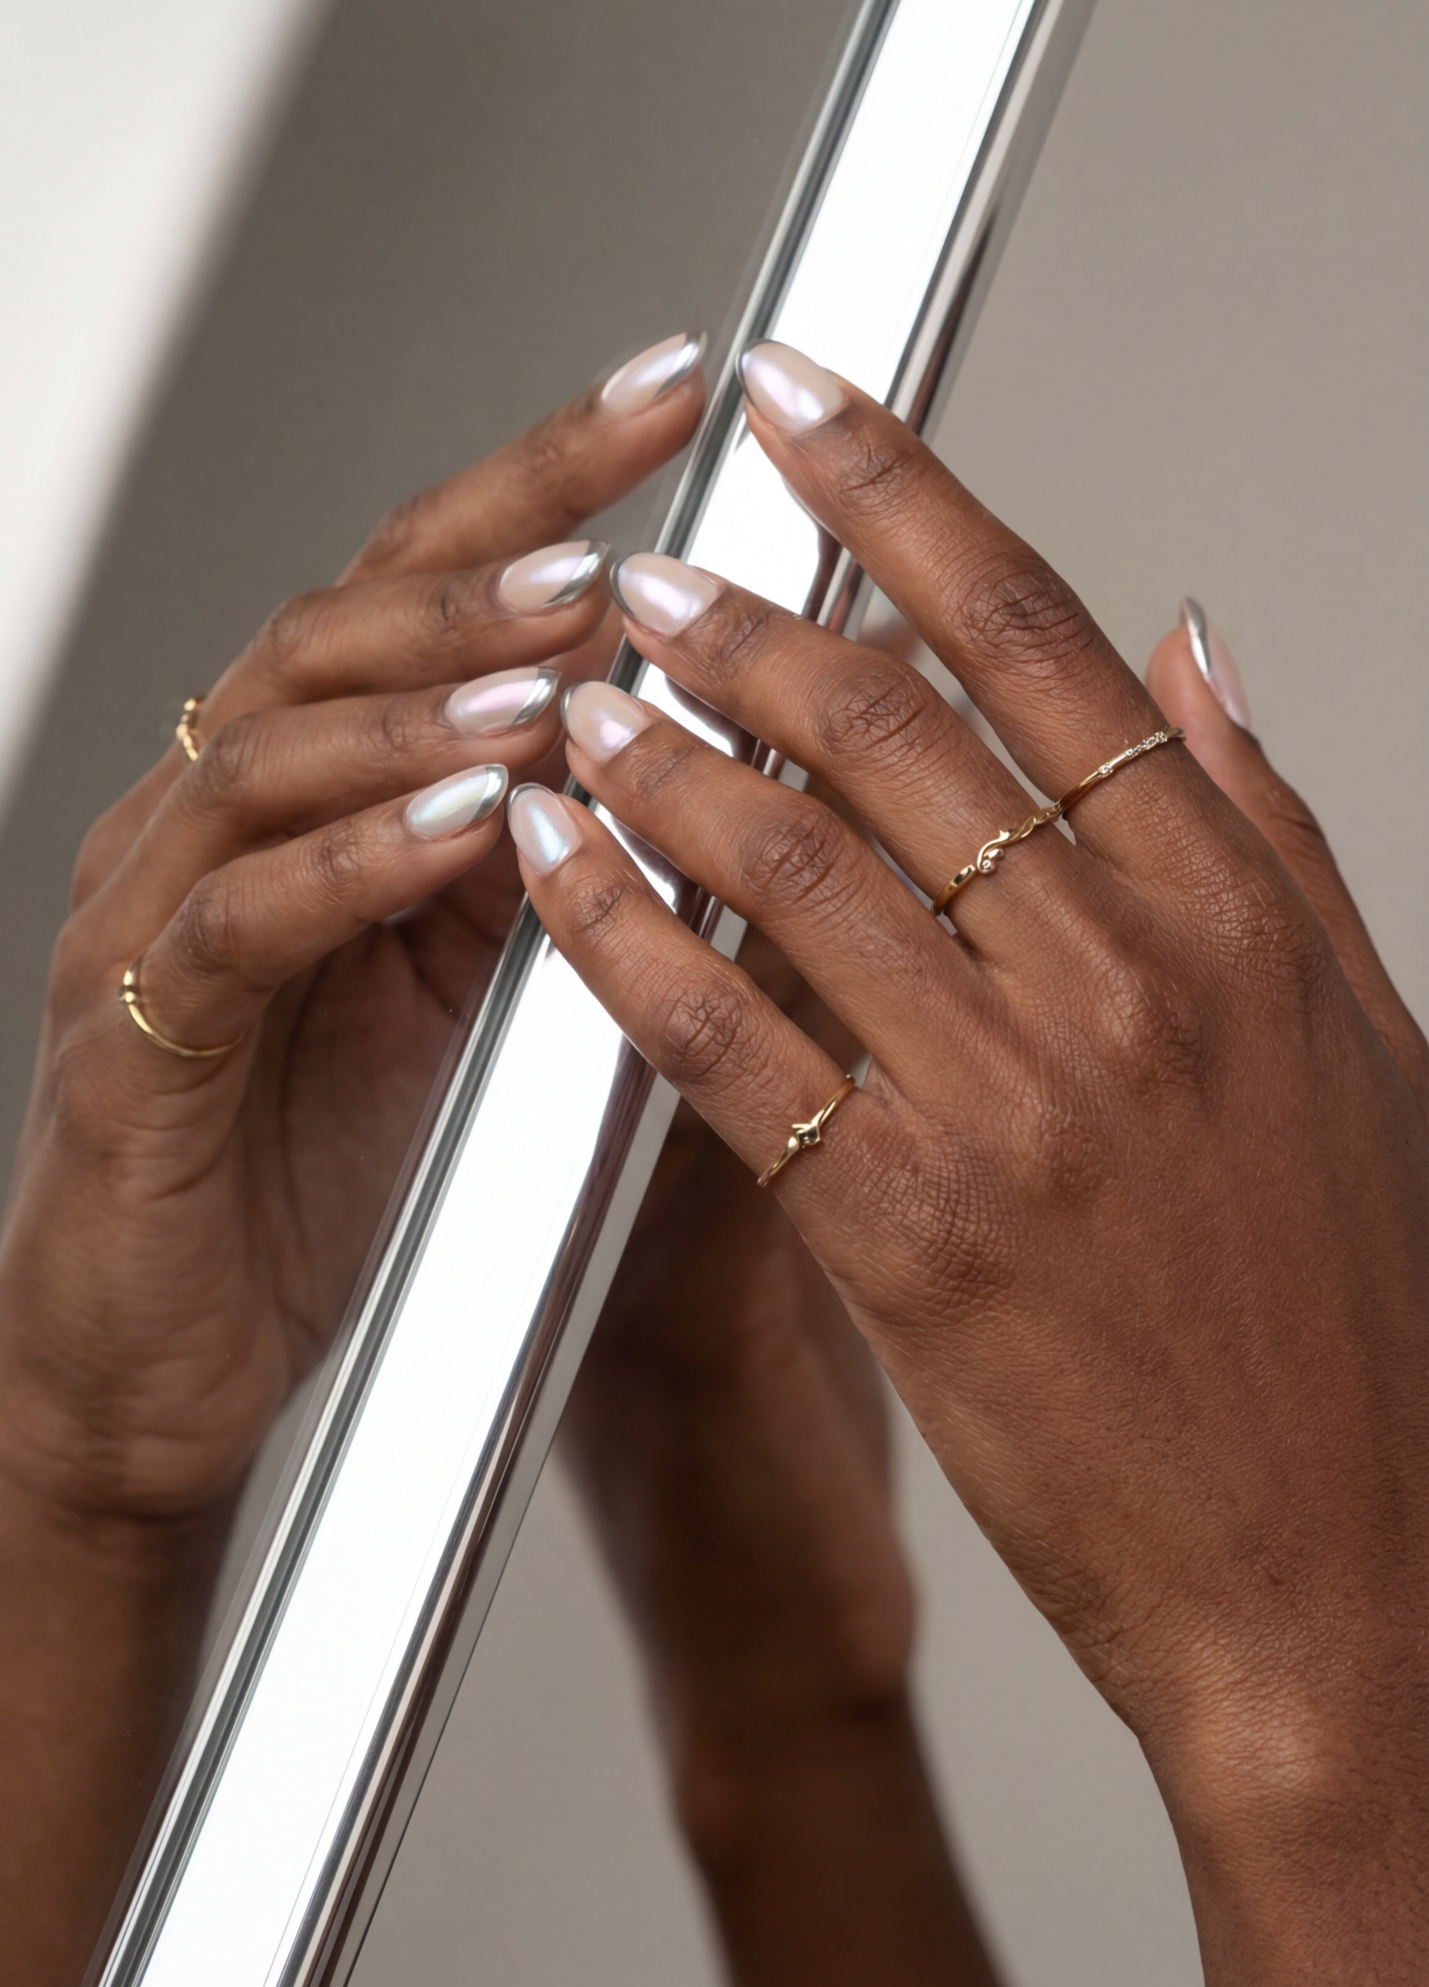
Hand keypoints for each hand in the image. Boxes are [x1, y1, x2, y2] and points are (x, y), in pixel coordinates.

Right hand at [0, 339, 705, 1525]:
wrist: (166, 1359)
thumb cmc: (312, 1167)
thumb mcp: (455, 981)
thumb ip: (531, 851)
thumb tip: (680, 729)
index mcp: (303, 784)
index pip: (421, 585)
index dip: (543, 480)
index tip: (675, 394)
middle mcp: (207, 813)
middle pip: (337, 623)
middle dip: (488, 557)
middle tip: (622, 523)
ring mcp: (150, 914)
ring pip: (269, 746)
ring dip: (423, 696)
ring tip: (557, 658)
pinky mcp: (133, 1036)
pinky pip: (237, 920)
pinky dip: (354, 862)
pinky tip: (462, 825)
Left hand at [509, 342, 1428, 1986]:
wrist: (1340, 1579)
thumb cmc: (1353, 1321)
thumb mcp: (1358, 1034)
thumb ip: (1266, 823)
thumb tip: (1191, 639)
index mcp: (1233, 909)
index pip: (1038, 637)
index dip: (901, 495)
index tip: (805, 407)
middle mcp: (1126, 977)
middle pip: (892, 724)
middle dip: (740, 617)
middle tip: (644, 565)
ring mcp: (1014, 1100)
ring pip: (790, 857)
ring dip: (657, 749)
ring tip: (569, 688)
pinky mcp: (909, 1231)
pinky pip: (726, 1038)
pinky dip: (623, 934)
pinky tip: (551, 866)